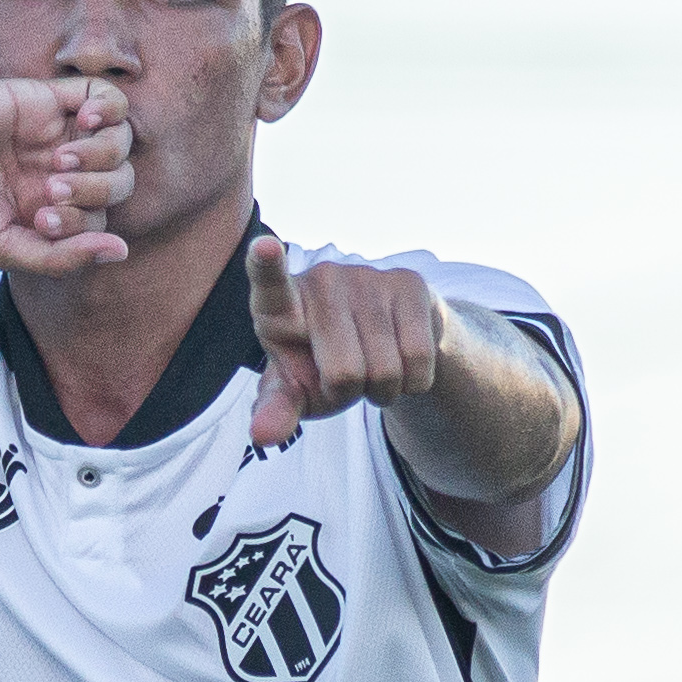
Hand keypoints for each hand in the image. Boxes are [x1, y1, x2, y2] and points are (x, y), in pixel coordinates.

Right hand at [0, 76, 133, 276]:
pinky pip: (102, 96)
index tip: (39, 220)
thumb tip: (120, 252)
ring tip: (59, 162)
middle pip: (116, 181)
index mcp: (42, 211)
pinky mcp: (41, 97)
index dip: (85, 224)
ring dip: (102, 157)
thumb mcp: (0, 249)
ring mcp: (50, 134)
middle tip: (47, 192)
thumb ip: (60, 257)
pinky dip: (108, 111)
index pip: (98, 219)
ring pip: (118, 141)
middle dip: (95, 192)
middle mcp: (51, 173)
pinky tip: (85, 124)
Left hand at [247, 237, 448, 450]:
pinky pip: (419, 358)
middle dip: (352, 393)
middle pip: (345, 373)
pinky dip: (415, 381)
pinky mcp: (408, 282)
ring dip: (385, 390)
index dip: (266, 265)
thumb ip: (276, 410)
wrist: (384, 342)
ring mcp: (365, 276)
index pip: (269, 283)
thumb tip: (262, 436)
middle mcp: (320, 280)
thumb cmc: (323, 366)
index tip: (263, 245)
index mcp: (278, 305)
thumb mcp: (295, 391)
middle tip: (347, 376)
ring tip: (373, 367)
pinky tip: (402, 361)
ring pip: (386, 371)